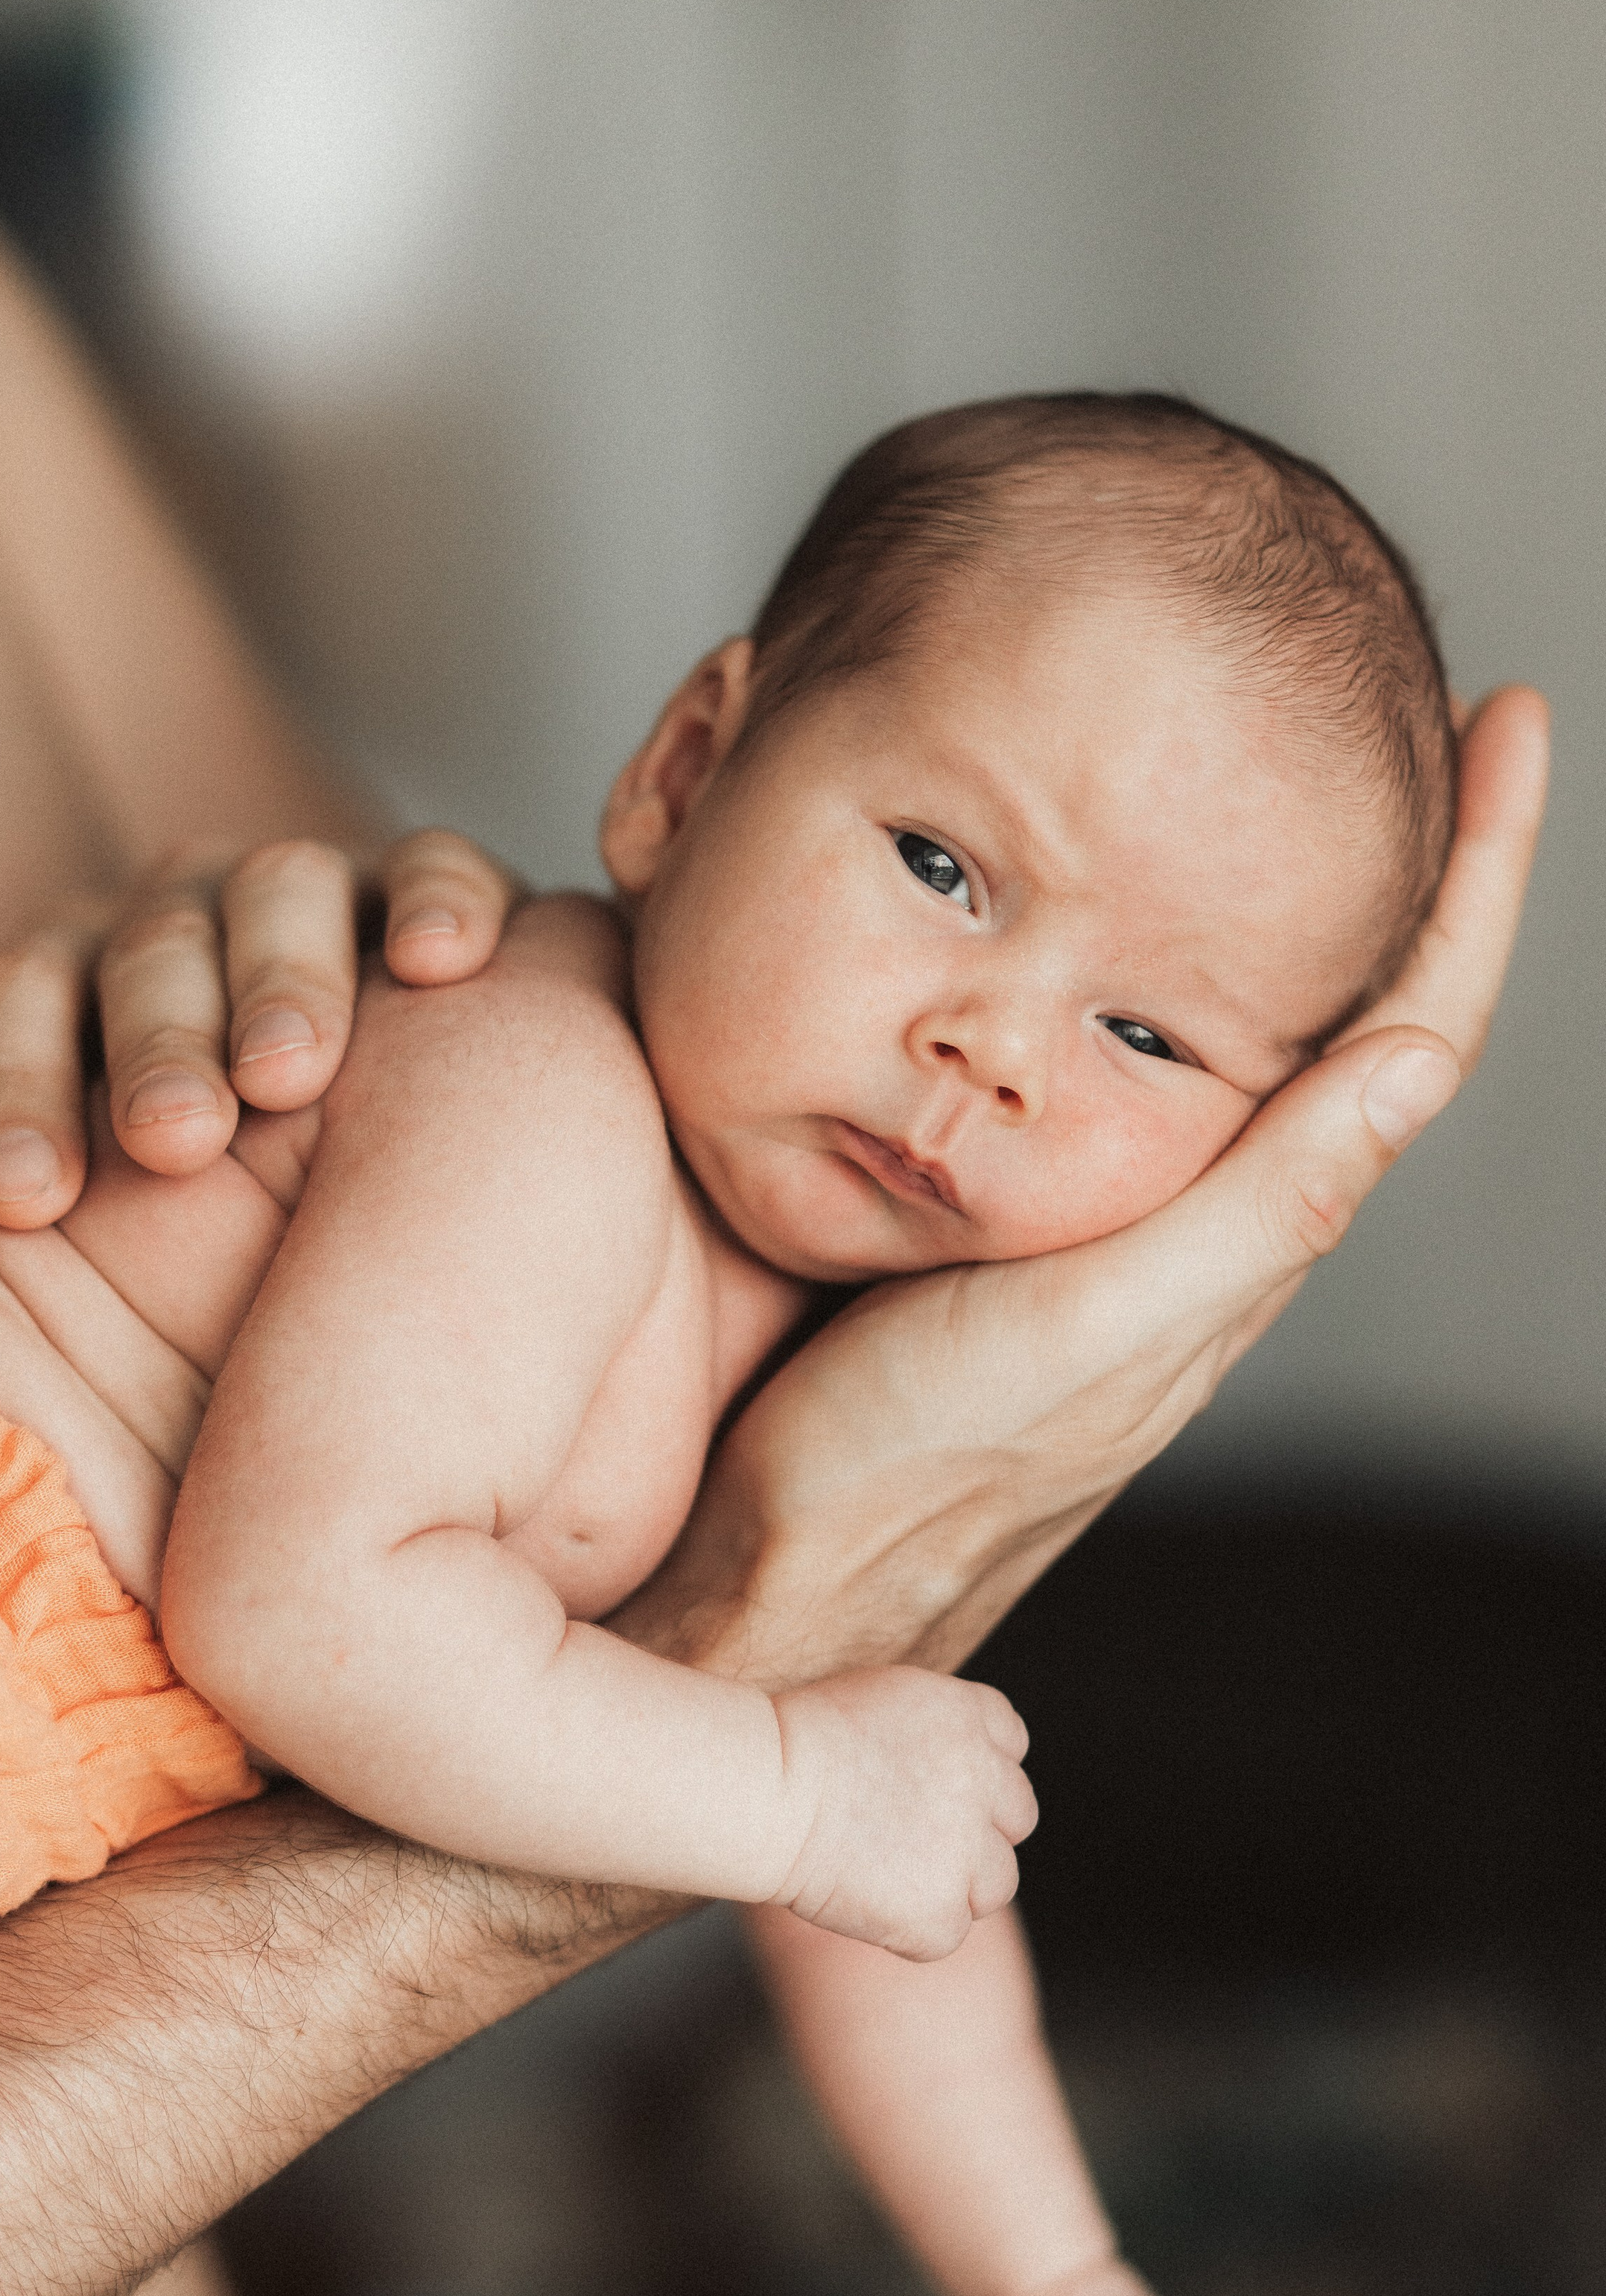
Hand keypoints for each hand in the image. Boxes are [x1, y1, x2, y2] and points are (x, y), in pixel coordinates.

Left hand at [0, 830, 523, 1228]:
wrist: (431, 1184)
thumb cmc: (238, 1239)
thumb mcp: (113, 1237)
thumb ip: (9, 1201)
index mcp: (80, 988)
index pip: (14, 1001)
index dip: (9, 1091)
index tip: (23, 1204)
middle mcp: (184, 924)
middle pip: (146, 948)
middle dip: (153, 1042)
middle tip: (171, 1143)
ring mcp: (308, 896)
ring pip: (279, 887)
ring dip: (279, 979)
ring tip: (287, 1076)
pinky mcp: (431, 895)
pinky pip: (431, 868)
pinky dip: (436, 900)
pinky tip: (440, 961)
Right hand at [617, 684, 1547, 1684]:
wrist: (788, 1578)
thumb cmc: (916, 1465)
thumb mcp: (1093, 1323)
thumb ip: (1257, 1205)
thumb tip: (1422, 1057)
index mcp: (1247, 1229)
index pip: (1411, 1023)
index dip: (1478, 875)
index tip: (1508, 717)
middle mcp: (1212, 1220)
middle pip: (1363, 1014)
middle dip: (1424, 863)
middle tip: (1446, 717)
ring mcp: (1126, 1222)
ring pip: (1259, 1035)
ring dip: (1317, 909)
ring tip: (1324, 781)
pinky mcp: (1034, 1223)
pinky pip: (1150, 1067)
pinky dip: (1181, 967)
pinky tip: (1131, 923)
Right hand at [772, 1670, 1035, 1955]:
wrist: (764, 1789)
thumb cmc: (793, 1739)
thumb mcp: (883, 1699)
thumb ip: (935, 1730)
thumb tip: (944, 1766)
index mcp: (971, 1715)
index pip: (1011, 1744)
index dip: (975, 1769)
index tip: (931, 1781)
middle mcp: (985, 1780)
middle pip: (1017, 1816)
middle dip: (977, 1829)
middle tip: (911, 1836)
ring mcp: (969, 1851)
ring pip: (996, 1883)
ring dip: (955, 1884)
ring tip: (887, 1873)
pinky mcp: (940, 1913)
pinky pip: (946, 1933)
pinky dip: (911, 1929)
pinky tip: (864, 1901)